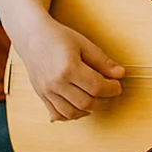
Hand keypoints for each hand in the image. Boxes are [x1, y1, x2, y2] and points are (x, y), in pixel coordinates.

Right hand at [10, 17, 124, 121]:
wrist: (31, 36)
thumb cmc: (58, 37)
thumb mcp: (84, 44)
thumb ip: (102, 61)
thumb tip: (120, 74)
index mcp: (68, 68)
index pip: (96, 87)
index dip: (111, 89)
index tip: (117, 85)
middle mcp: (56, 83)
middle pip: (86, 102)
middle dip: (103, 100)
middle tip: (110, 92)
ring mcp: (46, 91)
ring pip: (71, 112)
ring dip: (88, 110)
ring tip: (96, 100)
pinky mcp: (41, 95)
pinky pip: (56, 114)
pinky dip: (70, 115)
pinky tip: (80, 107)